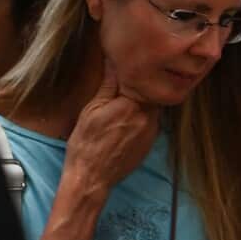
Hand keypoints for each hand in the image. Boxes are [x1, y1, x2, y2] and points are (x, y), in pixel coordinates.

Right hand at [64, 59, 159, 198]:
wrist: (93, 177)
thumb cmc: (86, 143)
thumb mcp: (91, 109)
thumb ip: (108, 85)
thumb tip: (114, 62)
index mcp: (132, 104)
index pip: (143, 79)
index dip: (138, 72)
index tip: (131, 66)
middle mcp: (148, 116)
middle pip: (152, 93)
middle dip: (143, 86)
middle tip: (131, 80)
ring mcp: (153, 130)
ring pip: (154, 107)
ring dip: (144, 102)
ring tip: (128, 100)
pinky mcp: (152, 142)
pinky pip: (153, 122)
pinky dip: (144, 116)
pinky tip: (130, 118)